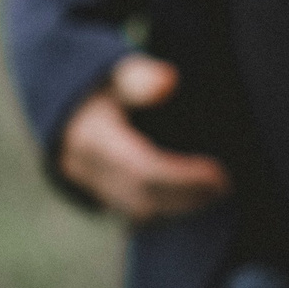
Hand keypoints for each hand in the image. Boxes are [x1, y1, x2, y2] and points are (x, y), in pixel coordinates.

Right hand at [58, 54, 232, 224]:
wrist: (64, 107)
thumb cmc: (100, 86)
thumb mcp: (116, 72)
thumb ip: (140, 76)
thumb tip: (168, 82)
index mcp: (90, 137)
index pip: (141, 170)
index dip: (182, 178)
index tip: (219, 175)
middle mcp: (85, 168)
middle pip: (141, 199)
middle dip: (186, 198)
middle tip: (224, 187)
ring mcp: (89, 186)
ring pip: (137, 213)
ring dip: (179, 208)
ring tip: (214, 193)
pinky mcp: (98, 197)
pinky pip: (133, 214)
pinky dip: (166, 210)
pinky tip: (193, 200)